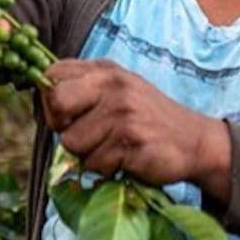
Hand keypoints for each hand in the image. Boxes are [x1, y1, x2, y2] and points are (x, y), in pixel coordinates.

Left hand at [41, 59, 230, 203]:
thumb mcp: (119, 89)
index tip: (65, 114)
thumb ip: (85, 88)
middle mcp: (113, 85)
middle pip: (56, 102)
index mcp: (105, 70)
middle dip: (61, 126)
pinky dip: (105, 168)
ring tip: (111, 147)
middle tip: (81, 135)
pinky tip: (124, 159)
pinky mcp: (130, 141)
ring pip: (71, 142)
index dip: (49, 98)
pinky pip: (94, 163)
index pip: (53, 73)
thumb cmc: (148, 118)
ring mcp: (122, 112)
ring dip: (87, 154)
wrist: (194, 141)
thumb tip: (45, 101)